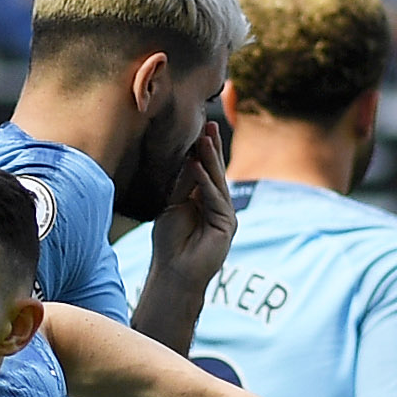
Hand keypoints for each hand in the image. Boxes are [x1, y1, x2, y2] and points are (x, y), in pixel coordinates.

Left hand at [145, 120, 237, 290]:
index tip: (202, 127)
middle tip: (209, 124)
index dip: (204, 150)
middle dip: (212, 148)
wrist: (175, 272)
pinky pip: (215, 198)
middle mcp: (219, 206)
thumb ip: (183, 185)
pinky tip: (197, 166)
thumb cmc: (170, 242)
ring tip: (204, 138)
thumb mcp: (173, 206)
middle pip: (216, 172)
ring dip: (210, 159)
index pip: (207, 170)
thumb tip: (191, 159)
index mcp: (205, 201)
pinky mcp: (227, 225)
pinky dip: (205, 181)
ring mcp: (225, 216)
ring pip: (217, 182)